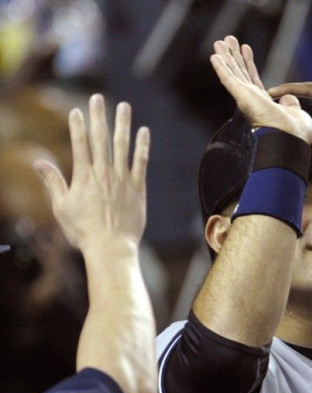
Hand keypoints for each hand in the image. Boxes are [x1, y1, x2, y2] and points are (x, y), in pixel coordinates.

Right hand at [34, 94, 149, 254]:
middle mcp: (103, 173)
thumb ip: (53, 182)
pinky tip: (144, 131)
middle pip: (101, 139)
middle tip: (97, 97)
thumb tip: (38, 163)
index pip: (80, 144)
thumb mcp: (61, 207)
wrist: (111, 247)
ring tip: (124, 106)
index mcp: (83, 177)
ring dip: (123, 124)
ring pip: (122, 146)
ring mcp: (122, 179)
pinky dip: (142, 146)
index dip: (78, 126)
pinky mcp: (138, 188)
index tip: (76, 110)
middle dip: (98, 116)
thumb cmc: (83, 231)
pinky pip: (141, 162)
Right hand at [210, 36, 311, 144]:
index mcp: (263, 103)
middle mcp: (252, 100)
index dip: (248, 63)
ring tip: (220, 41)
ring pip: (233, 73)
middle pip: (240, 73)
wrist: (291, 138)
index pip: (253, 79)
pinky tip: (215, 57)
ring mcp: (246, 98)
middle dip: (234, 56)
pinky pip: (229, 80)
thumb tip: (288, 98)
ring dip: (226, 57)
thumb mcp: (295, 112)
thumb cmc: (295, 132)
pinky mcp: (242, 96)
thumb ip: (290, 103)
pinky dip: (221, 68)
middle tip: (229, 40)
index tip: (246, 49)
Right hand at [268, 82, 311, 163]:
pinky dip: (300, 122)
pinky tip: (290, 130)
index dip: (289, 89)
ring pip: (307, 109)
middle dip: (285, 99)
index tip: (270, 92)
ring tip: (272, 117)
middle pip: (304, 96)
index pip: (309, 87)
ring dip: (291, 112)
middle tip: (264, 104)